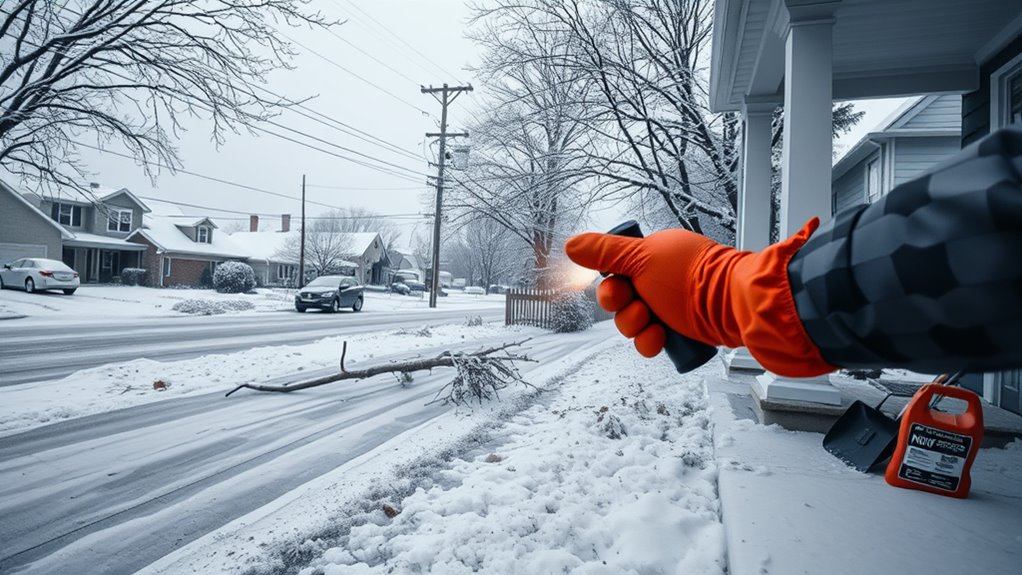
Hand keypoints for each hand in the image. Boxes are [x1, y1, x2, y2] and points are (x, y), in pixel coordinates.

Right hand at [566, 219, 835, 376]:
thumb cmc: (692, 277)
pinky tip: (662, 340)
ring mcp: (672, 305)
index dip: (610, 288)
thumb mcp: (642, 259)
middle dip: (625, 312)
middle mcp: (661, 279)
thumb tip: (572, 244)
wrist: (736, 305)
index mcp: (653, 256)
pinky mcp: (683, 328)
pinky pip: (654, 340)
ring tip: (654, 326)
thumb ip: (604, 252)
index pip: (615, 274)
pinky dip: (653, 343)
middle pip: (622, 303)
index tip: (618, 292)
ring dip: (637, 329)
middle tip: (640, 310)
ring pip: (636, 324)